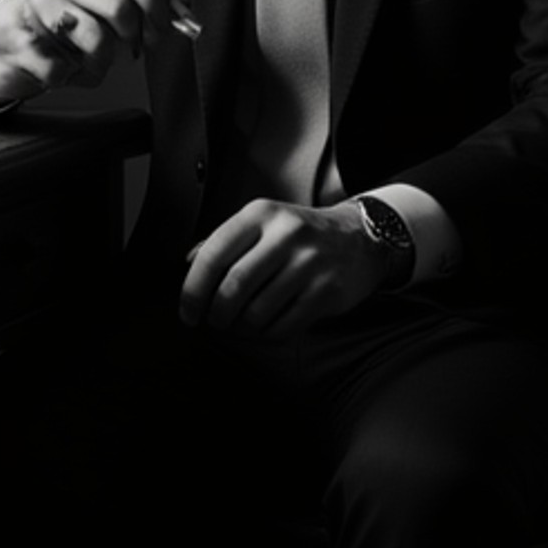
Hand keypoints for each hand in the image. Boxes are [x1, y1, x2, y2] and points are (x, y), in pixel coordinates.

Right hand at [0, 0, 197, 106]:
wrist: (8, 41)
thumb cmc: (65, 20)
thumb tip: (181, 12)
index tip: (181, 8)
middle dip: (150, 22)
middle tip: (149, 42)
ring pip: (106, 26)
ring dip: (116, 52)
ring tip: (106, 57)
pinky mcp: (26, 30)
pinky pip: (79, 57)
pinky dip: (86, 70)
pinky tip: (77, 65)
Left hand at [179, 200, 398, 337]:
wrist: (360, 238)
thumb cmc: (300, 234)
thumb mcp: (263, 223)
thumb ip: (225, 240)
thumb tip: (187, 264)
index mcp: (260, 214)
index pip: (213, 255)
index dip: (193, 290)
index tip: (187, 313)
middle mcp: (286, 234)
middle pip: (233, 287)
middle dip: (217, 314)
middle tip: (216, 321)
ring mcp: (310, 262)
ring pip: (257, 312)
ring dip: (243, 327)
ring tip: (244, 323)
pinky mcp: (327, 290)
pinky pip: (284, 326)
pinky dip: (268, 334)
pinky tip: (269, 325)